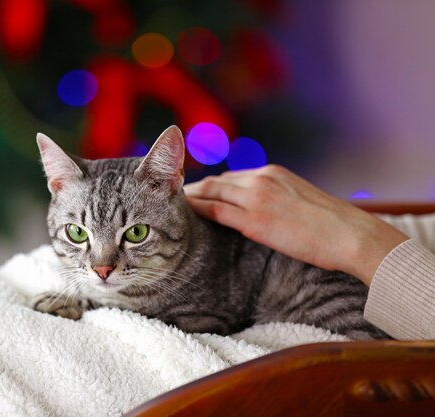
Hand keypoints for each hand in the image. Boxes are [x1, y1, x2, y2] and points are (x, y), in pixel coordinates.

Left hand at [183, 165, 407, 284]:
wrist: (350, 234)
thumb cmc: (331, 225)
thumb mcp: (300, 200)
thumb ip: (276, 198)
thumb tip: (262, 210)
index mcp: (272, 173)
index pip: (231, 177)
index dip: (210, 185)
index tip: (194, 191)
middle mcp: (261, 179)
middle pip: (216, 181)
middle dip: (194, 189)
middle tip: (173, 198)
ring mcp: (256, 197)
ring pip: (211, 192)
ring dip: (189, 197)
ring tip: (171, 206)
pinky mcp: (254, 219)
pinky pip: (215, 210)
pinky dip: (196, 210)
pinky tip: (183, 214)